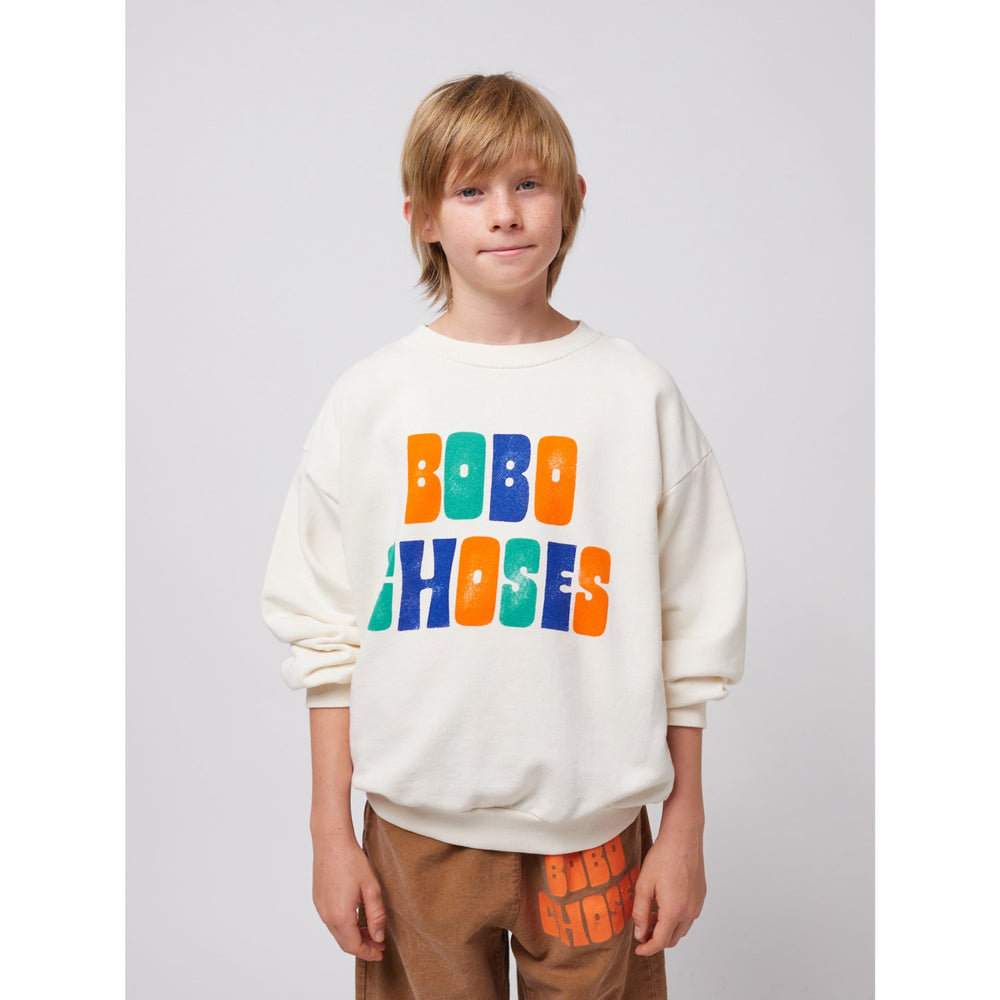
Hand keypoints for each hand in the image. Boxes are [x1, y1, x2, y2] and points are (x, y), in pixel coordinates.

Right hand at [312, 837, 386, 961]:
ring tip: (371, 930)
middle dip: (362, 946)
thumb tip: (378, 937)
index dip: (368, 953)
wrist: (331, 842)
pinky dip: (345, 926)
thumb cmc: (351, 861)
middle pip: (345, 943)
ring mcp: (320, 908)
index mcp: (340, 915)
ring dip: (354, 936)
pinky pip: (332, 922)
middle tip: (378, 944)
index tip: (380, 953)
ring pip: (338, 933)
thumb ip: (376, 915)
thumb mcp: (371, 888)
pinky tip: (357, 917)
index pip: (354, 946)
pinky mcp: (318, 900)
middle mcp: (327, 916)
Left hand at [632, 820, 705, 954]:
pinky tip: (665, 903)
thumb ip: (640, 912)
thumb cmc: (663, 857)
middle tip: (642, 929)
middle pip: (672, 939)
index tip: (638, 949)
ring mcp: (697, 904)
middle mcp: (689, 911)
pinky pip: (689, 916)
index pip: (661, 941)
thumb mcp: (644, 885)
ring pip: (682, 929)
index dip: (647, 948)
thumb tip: (640, 933)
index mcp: (674, 911)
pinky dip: (676, 918)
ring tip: (652, 913)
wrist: (683, 837)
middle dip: (656, 939)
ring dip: (667, 928)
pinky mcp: (701, 896)